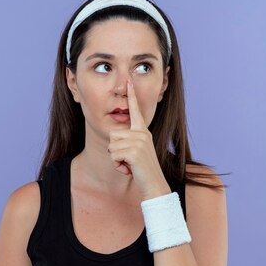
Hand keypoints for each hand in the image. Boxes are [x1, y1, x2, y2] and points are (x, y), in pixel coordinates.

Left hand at [107, 80, 170, 199]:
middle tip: (129, 160)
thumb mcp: (137, 151)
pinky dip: (118, 165)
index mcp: (143, 131)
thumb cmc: (142, 169)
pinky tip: (128, 169)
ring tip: (129, 164)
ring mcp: (139, 141)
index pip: (136, 110)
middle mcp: (142, 133)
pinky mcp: (134, 151)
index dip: (132, 96)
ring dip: (116, 159)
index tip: (130, 81)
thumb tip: (114, 136)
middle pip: (113, 134)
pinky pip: (114, 154)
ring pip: (111, 145)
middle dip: (115, 150)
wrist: (153, 184)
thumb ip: (129, 140)